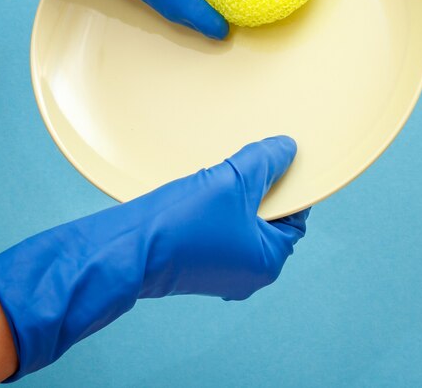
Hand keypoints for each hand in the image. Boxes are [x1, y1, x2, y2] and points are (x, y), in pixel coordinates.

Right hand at [0, 136, 308, 380]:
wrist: (125, 248)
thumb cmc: (182, 223)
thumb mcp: (233, 181)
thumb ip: (265, 161)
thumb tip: (287, 147)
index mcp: (267, 261)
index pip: (295, 217)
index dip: (292, 185)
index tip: (283, 159)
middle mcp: (248, 273)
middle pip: (267, 218)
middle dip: (261, 187)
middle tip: (255, 157)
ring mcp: (220, 269)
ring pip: (240, 221)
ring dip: (236, 194)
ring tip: (227, 168)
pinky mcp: (196, 262)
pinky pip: (217, 227)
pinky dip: (217, 205)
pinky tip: (206, 184)